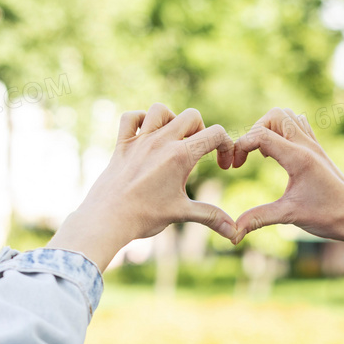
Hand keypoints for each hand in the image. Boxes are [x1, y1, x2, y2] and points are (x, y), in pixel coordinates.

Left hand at [48, 103, 236, 270]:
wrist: (108, 219)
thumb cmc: (145, 216)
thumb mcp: (182, 213)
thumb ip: (211, 217)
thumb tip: (235, 233)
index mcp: (180, 156)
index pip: (215, 133)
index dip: (227, 146)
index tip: (223, 166)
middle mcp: (161, 141)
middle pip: (191, 115)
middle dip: (201, 131)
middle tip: (198, 153)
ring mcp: (140, 140)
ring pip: (160, 110)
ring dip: (171, 120)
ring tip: (173, 140)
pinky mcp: (122, 144)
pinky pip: (130, 118)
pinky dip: (140, 121)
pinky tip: (146, 136)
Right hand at [231, 107, 343, 263]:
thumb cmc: (329, 216)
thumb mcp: (290, 216)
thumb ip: (258, 219)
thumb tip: (232, 233)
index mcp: (299, 158)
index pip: (261, 134)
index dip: (240, 146)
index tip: (234, 167)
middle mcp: (307, 145)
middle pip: (273, 116)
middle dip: (253, 131)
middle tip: (247, 157)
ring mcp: (314, 145)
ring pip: (287, 116)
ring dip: (268, 128)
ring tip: (261, 154)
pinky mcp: (318, 150)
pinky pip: (299, 125)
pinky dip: (283, 131)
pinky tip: (278, 153)